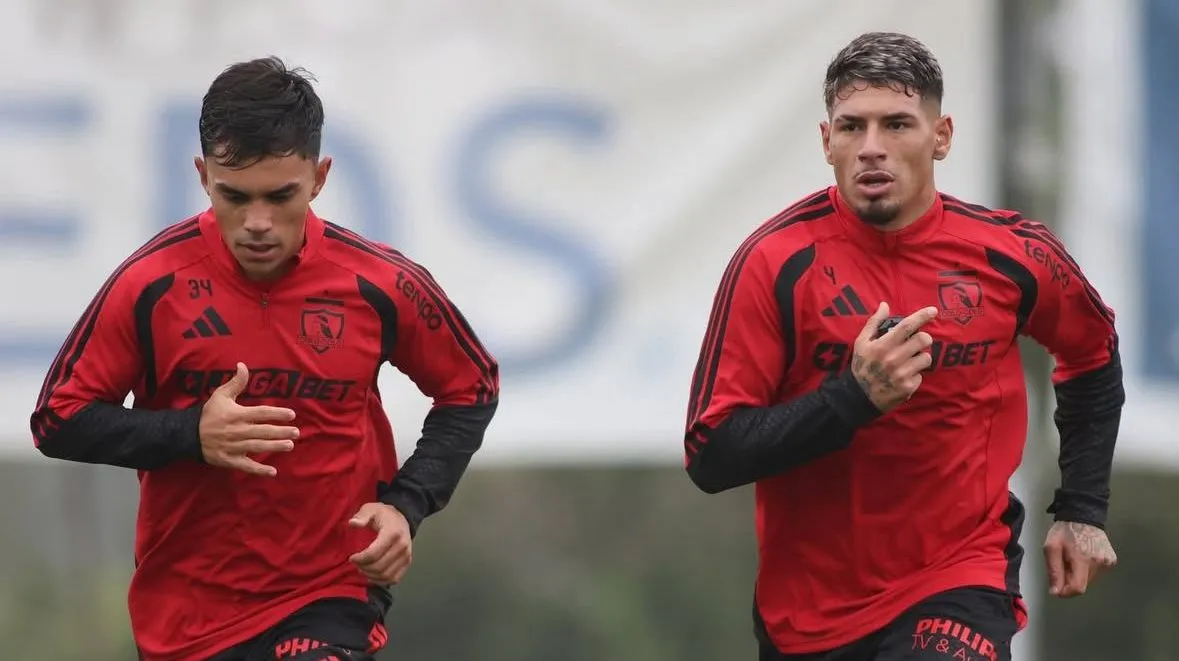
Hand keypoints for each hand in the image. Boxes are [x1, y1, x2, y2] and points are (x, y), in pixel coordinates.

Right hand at [198, 362, 298, 476]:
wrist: (187, 434)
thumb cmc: (208, 414)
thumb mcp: (220, 395)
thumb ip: (235, 382)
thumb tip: (243, 364)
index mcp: (236, 415)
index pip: (260, 413)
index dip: (277, 413)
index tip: (291, 414)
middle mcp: (236, 431)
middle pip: (262, 431)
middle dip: (280, 431)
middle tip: (296, 432)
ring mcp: (233, 446)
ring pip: (257, 447)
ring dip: (274, 447)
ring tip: (289, 445)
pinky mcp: (229, 460)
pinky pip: (246, 466)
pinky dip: (259, 470)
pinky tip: (273, 472)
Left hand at [348, 503, 412, 584]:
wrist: (401, 518)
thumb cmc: (383, 515)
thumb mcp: (370, 509)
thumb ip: (361, 516)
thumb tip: (352, 523)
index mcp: (393, 533)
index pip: (374, 553)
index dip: (360, 559)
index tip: (351, 557)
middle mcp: (402, 546)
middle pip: (379, 566)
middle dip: (364, 568)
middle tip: (356, 563)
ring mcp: (406, 556)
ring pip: (386, 575)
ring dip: (371, 575)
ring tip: (363, 568)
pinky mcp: (407, 563)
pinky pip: (394, 579)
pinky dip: (382, 581)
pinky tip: (372, 575)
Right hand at [850, 302, 937, 411]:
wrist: (859, 396)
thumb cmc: (861, 366)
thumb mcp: (861, 343)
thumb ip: (874, 323)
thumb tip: (885, 305)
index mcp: (882, 345)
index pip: (906, 326)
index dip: (921, 316)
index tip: (933, 310)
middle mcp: (893, 359)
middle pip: (923, 340)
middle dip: (924, 338)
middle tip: (918, 342)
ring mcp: (902, 374)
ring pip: (926, 358)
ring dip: (921, 357)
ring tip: (910, 361)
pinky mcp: (908, 387)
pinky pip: (921, 375)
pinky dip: (915, 374)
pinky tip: (904, 376)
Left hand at [1043, 521, 1116, 597]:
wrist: (1083, 515)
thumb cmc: (1064, 531)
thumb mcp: (1051, 548)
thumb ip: (1053, 570)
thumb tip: (1056, 592)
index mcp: (1083, 559)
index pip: (1078, 588)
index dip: (1066, 592)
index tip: (1057, 588)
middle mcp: (1099, 563)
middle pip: (1083, 584)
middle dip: (1070, 580)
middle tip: (1063, 564)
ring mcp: (1108, 562)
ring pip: (1089, 580)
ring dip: (1078, 574)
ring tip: (1072, 558)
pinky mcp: (1112, 560)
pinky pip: (1096, 572)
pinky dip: (1087, 569)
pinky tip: (1082, 556)